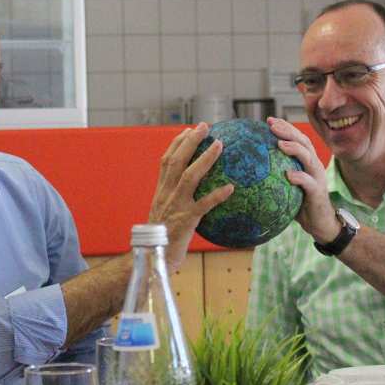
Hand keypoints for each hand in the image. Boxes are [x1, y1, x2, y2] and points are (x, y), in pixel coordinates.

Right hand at [149, 123, 233, 269]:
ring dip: (205, 159)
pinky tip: (231, 188)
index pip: (166, 160)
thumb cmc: (163, 238)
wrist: (153, 258)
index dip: (177, 143)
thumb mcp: (165, 214)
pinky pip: (204, 205)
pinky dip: (217, 195)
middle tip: (205, 126)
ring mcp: (175, 206)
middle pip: (176, 161)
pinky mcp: (186, 221)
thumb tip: (194, 191)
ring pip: (189, 177)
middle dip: (190, 141)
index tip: (188, 130)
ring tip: (219, 144)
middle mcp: (166, 194)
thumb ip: (175, 199)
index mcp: (161, 191)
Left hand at [266, 117, 339, 242]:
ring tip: (279, 144)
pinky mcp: (318, 193)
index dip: (285, 127)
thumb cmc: (301, 204)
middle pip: (304, 142)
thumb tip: (249, 167)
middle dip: (288, 131)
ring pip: (308, 158)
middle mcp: (314, 166)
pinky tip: (288, 175)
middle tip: (272, 125)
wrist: (321, 224)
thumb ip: (276, 175)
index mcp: (307, 162)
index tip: (269, 120)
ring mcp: (318, 178)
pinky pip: (309, 183)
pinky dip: (299, 177)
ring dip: (294, 149)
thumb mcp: (287, 186)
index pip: (297, 138)